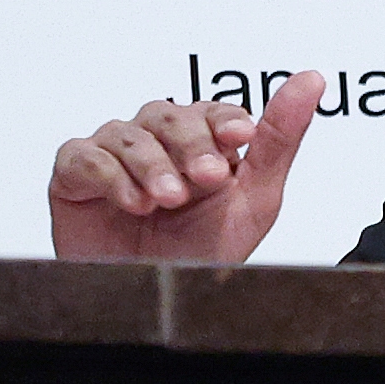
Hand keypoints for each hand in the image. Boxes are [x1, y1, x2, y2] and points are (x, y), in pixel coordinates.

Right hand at [47, 72, 322, 263]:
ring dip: (152, 165)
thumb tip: (311, 80)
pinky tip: (132, 203)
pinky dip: (109, 176)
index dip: (224, 121)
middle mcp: (155, 141)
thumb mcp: (254, 200)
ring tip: (166, 199)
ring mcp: (113, 154)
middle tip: (205, 178)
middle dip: (190, 145)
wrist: (157, 303)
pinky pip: (83, 156)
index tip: (240, 137)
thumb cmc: (201, 255)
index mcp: (199, 143)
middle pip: (168, 115)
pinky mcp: (73, 174)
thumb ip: (280, 139)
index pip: (210, 112)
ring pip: (128, 134)